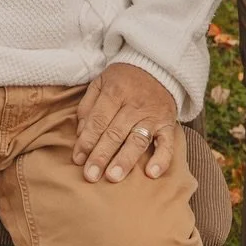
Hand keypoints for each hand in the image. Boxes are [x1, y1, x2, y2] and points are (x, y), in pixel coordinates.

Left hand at [74, 62, 178, 181]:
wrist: (158, 68)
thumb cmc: (124, 79)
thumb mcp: (101, 82)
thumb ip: (88, 106)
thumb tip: (80, 134)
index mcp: (114, 93)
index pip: (98, 120)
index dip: (87, 141)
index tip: (78, 159)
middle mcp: (134, 105)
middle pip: (115, 133)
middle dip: (101, 155)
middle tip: (90, 175)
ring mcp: (152, 116)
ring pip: (137, 140)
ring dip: (125, 160)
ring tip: (113, 177)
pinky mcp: (168, 124)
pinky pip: (167, 143)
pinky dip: (161, 159)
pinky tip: (151, 173)